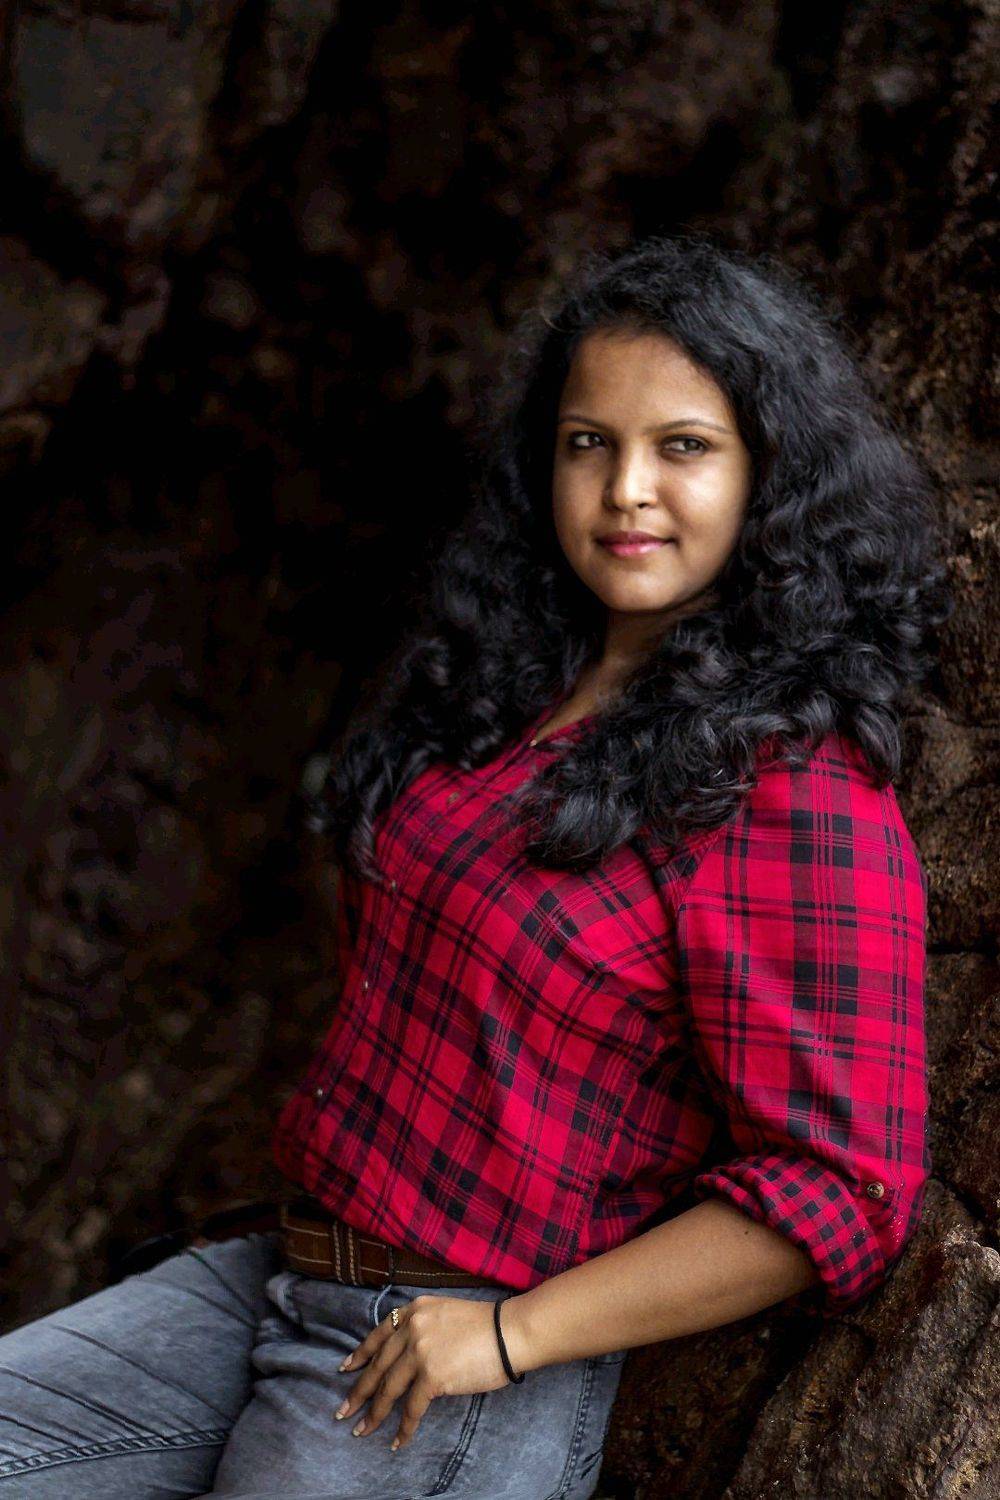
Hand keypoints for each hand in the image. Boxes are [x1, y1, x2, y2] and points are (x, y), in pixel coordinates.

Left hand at [333, 1293, 519, 1450]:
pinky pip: (412, 1408)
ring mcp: (420, 1352)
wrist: (510, 1332)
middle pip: (378, 1365)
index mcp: (414, 1310)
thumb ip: (423, 1327)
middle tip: (343, 1410)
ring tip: (361, 1430)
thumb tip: (408, 1356)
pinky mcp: (433, 1376)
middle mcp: (412, 1328)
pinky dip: (404, 1427)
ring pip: (389, 1389)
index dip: (360, 1354)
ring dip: (374, 1413)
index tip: (346, 1368)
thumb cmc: (486, 1326)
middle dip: (359, 1391)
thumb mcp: (445, 1312)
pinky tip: (398, 1441)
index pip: (378, 1334)